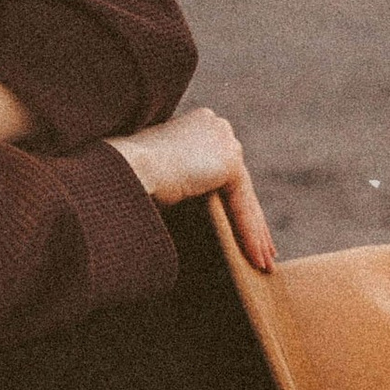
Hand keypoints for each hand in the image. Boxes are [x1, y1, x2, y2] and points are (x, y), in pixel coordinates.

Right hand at [108, 110, 277, 270]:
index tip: (238, 227)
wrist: (125, 169)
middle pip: (239, 185)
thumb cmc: (127, 176)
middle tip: (263, 250)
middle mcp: (216, 127)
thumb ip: (178, 179)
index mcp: (198, 126)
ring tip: (264, 263)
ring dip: (256, 233)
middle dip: (251, 221)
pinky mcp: (230, 162)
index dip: (233, 203)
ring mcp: (225, 141)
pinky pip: (243, 206)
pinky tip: (256, 258)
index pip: (222, 171)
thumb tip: (185, 204)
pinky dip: (249, 234)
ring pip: (245, 197)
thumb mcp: (158, 172)